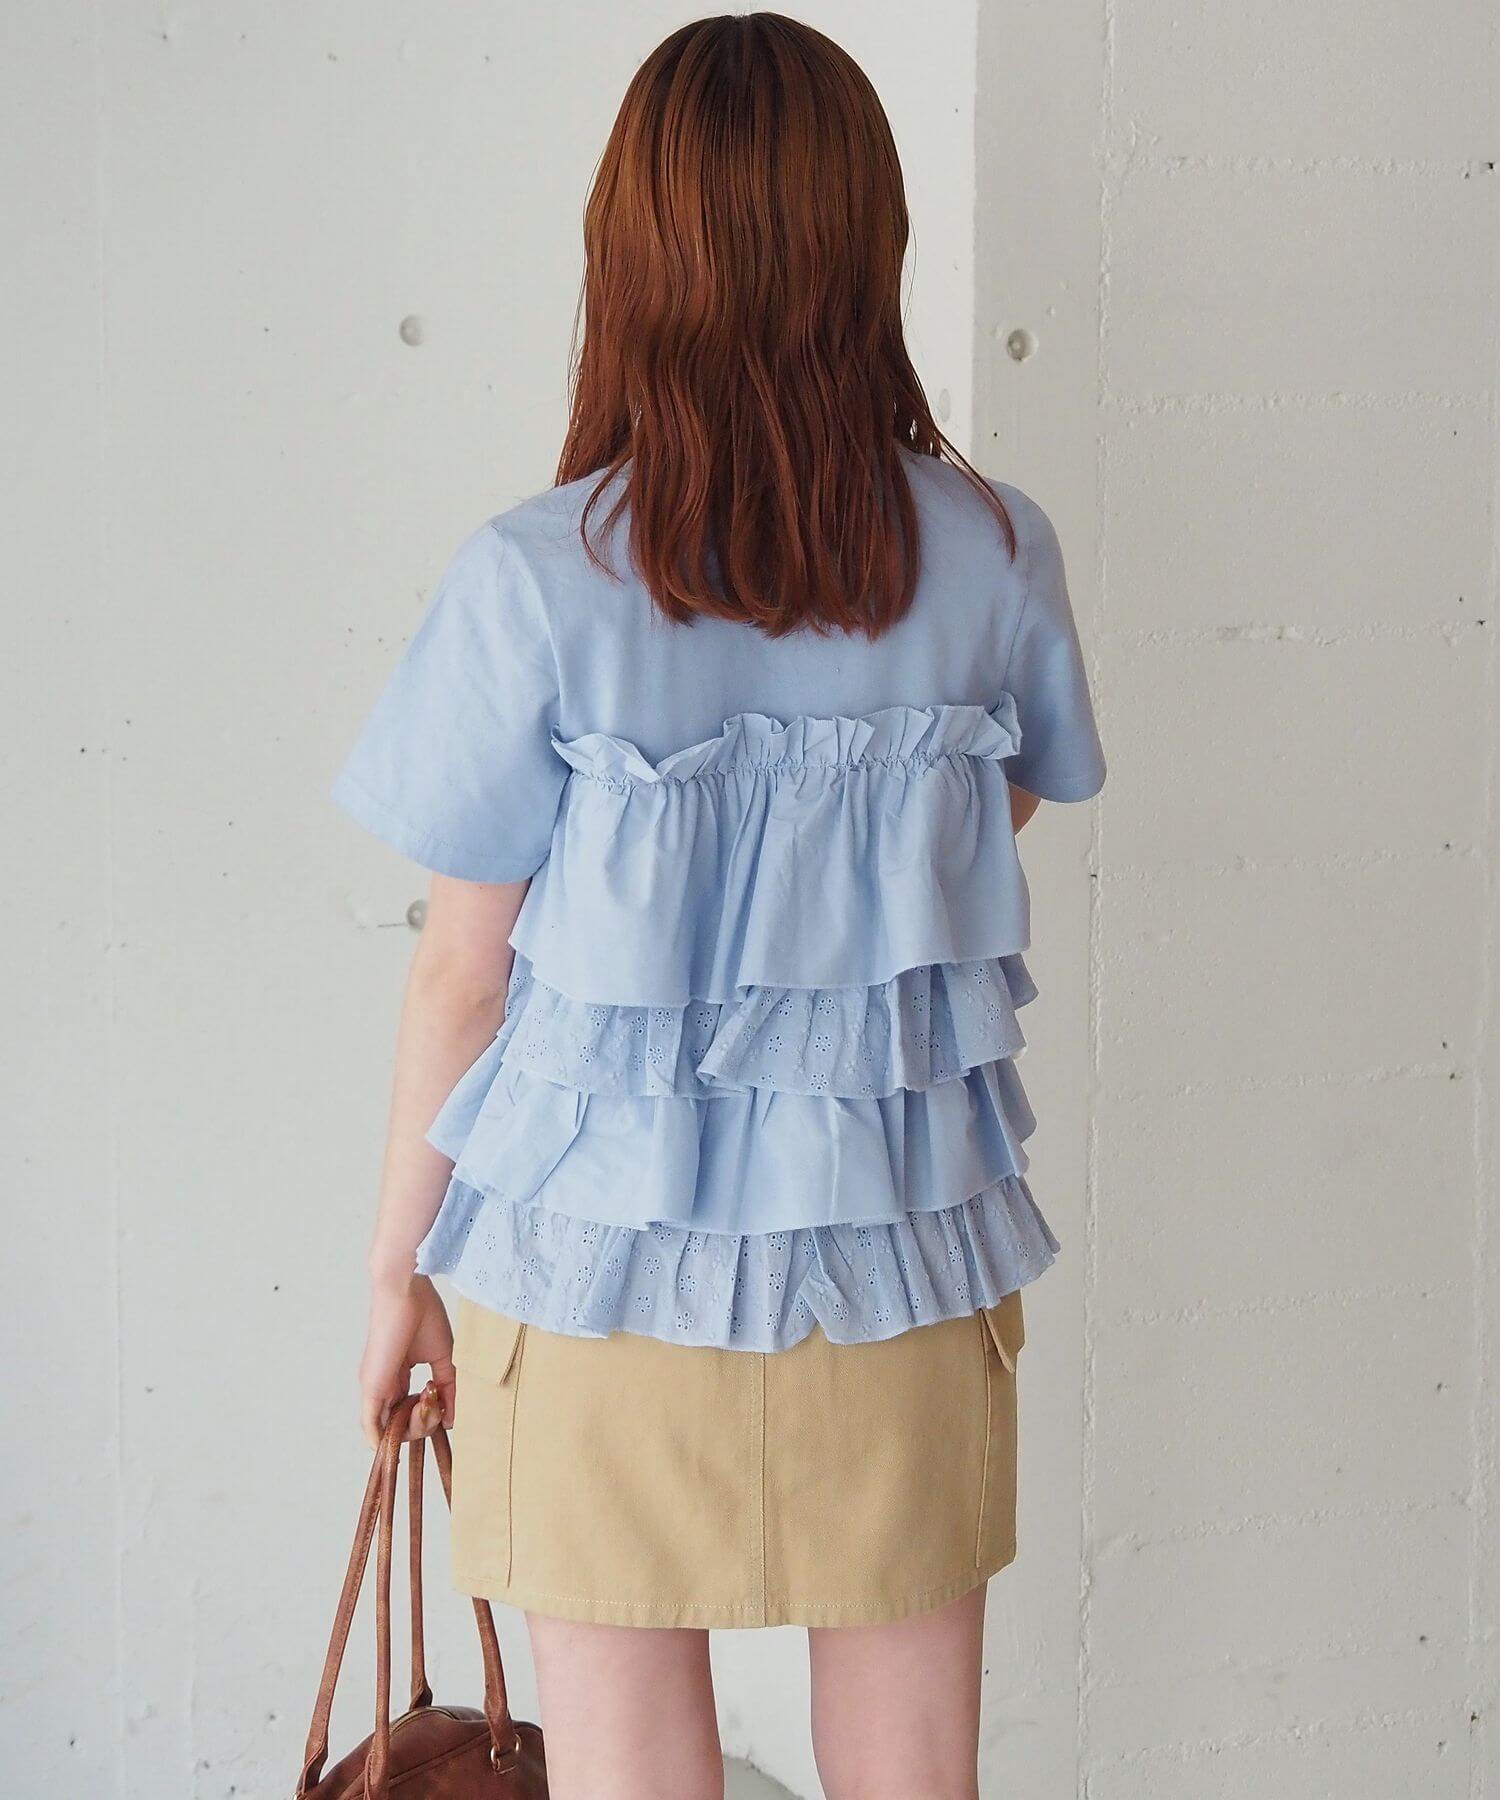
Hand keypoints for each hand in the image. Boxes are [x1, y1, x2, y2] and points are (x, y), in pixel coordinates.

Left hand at [359, 1272, 455, 1447]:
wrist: (406, 1290)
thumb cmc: (422, 1313)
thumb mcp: (443, 1357)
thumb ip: (449, 1387)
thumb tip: (452, 1418)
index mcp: (397, 1378)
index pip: (410, 1414)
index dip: (429, 1416)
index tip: (443, 1398)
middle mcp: (382, 1386)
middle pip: (401, 1427)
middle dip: (425, 1424)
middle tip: (438, 1401)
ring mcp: (375, 1388)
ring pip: (389, 1432)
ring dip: (416, 1428)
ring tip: (431, 1401)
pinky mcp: (372, 1388)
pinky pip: (372, 1429)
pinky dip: (390, 1437)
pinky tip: (416, 1421)